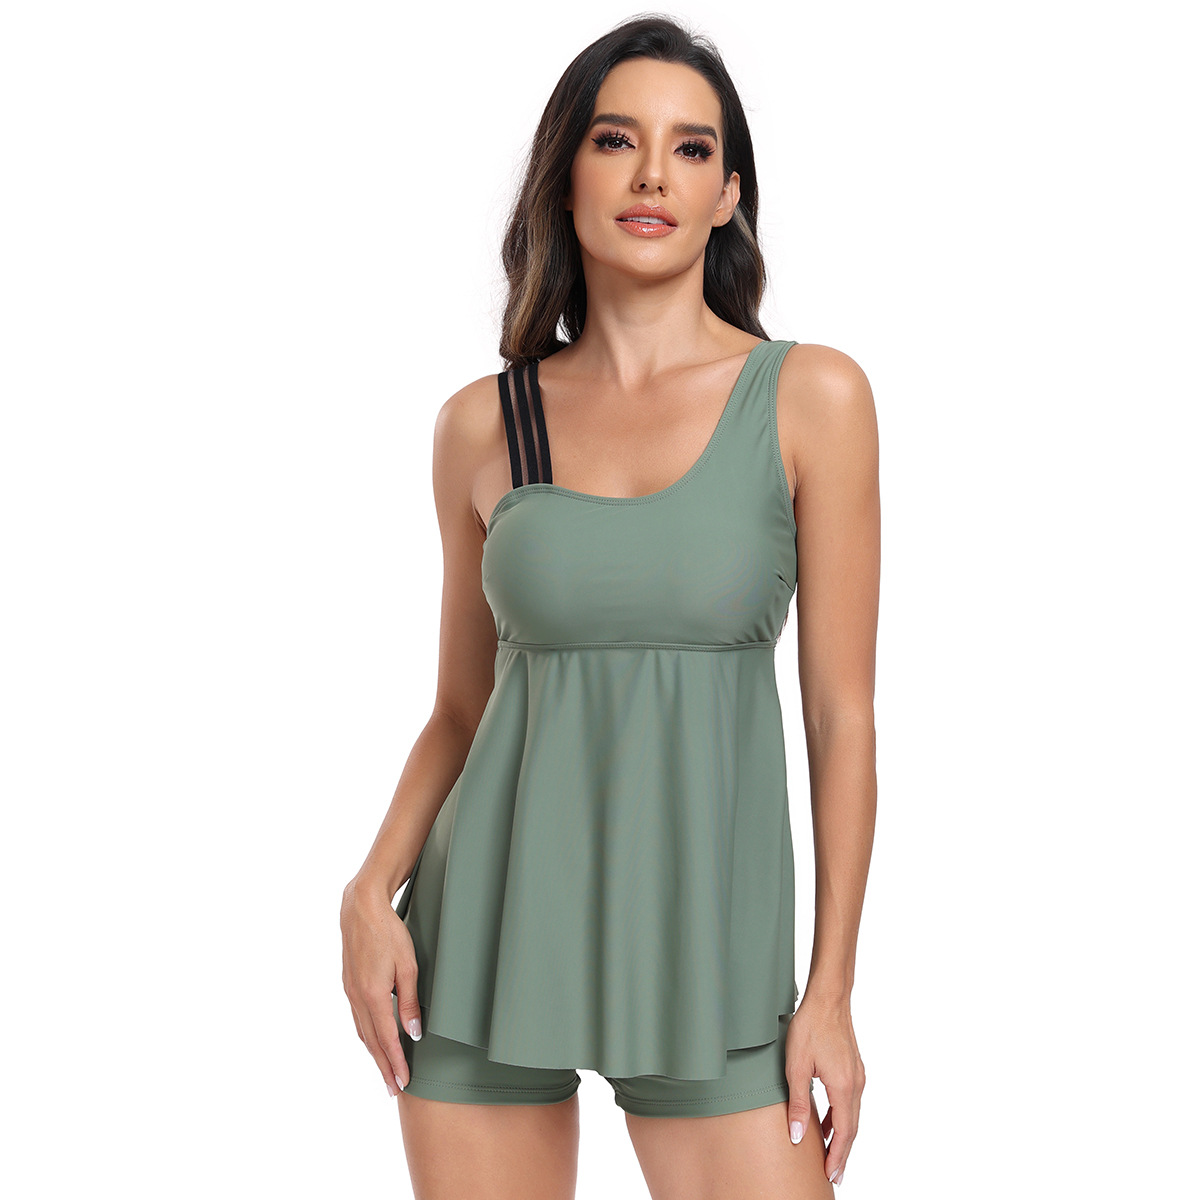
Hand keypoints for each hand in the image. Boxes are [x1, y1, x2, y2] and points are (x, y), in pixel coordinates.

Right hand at [340, 876, 422, 1098]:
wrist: (361, 910)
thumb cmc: (389, 933)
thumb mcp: (408, 965)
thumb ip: (409, 1001)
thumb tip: (413, 1032)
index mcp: (373, 996)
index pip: (386, 1040)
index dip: (395, 1063)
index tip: (403, 1082)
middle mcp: (357, 998)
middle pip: (372, 1042)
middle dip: (384, 1067)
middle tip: (394, 1089)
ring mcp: (350, 992)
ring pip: (363, 1032)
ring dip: (375, 1054)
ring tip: (386, 1071)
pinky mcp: (349, 984)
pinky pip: (358, 1018)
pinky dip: (367, 1036)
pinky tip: (374, 1040)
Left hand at [784, 993, 865, 1185]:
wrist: (828, 998)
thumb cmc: (810, 1026)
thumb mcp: (797, 1067)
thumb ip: (800, 1103)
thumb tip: (799, 1135)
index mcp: (843, 1087)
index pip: (844, 1132)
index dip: (838, 1156)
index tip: (832, 1174)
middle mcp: (856, 1084)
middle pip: (852, 1128)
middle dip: (843, 1153)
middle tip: (835, 1174)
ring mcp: (857, 1075)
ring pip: (852, 1115)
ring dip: (843, 1136)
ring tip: (831, 1154)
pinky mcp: (853, 1068)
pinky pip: (850, 1101)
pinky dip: (842, 1117)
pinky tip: (829, 1121)